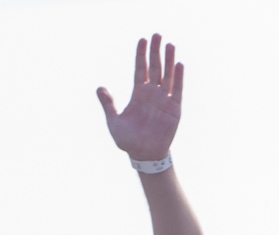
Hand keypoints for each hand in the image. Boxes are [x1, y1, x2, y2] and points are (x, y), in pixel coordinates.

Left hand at [97, 34, 182, 162]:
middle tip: (157, 35)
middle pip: (155, 68)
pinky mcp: (174, 109)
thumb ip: (108, 104)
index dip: (141, 55)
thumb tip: (99, 88)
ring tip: (169, 45)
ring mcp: (164, 100)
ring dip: (169, 60)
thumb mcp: (114, 121)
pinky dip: (178, 78)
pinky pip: (176, 90)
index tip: (142, 40)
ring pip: (167, 75)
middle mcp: (152, 94)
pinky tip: (179, 65)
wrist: (143, 155)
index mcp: (138, 95)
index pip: (140, 69)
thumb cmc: (128, 140)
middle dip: (155, 51)